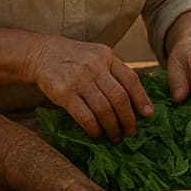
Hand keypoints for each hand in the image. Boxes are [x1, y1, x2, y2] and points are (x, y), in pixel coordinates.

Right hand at [26, 37, 152, 142]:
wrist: (42, 54)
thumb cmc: (75, 59)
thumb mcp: (97, 57)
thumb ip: (114, 73)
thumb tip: (137, 100)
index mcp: (107, 57)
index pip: (131, 79)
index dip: (142, 99)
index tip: (148, 115)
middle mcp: (95, 67)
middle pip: (119, 98)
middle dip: (128, 119)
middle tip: (130, 132)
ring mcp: (79, 79)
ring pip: (104, 109)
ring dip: (112, 127)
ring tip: (115, 137)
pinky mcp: (63, 93)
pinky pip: (84, 116)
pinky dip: (94, 128)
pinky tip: (97, 134)